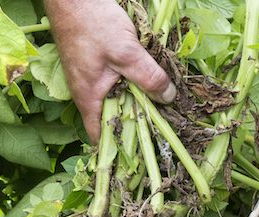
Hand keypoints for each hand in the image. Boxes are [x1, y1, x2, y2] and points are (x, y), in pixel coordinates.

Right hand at [46, 0, 175, 143]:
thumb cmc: (92, 24)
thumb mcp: (126, 52)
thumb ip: (148, 76)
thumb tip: (169, 98)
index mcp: (89, 101)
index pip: (102, 139)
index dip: (121, 149)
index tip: (146, 148)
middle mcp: (89, 96)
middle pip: (115, 121)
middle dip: (137, 123)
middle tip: (164, 122)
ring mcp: (93, 81)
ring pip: (119, 101)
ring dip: (138, 100)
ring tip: (161, 99)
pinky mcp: (99, 67)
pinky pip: (118, 84)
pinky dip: (133, 83)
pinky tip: (148, 76)